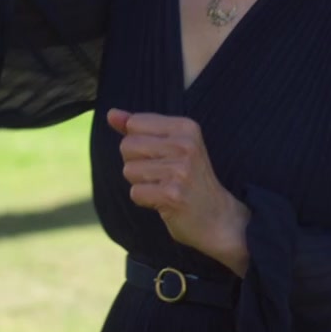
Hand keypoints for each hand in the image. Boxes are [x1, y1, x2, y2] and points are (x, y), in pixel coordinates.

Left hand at [108, 108, 250, 276]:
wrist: (219, 217)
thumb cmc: (190, 179)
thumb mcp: (172, 145)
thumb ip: (140, 128)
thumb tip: (111, 114)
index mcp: (185, 127)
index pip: (134, 123)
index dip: (138, 143)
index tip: (162, 156)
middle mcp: (185, 144)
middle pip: (127, 145)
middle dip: (136, 163)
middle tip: (163, 174)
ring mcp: (180, 170)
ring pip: (128, 170)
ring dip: (141, 183)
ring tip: (165, 187)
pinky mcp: (172, 194)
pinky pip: (135, 192)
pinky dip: (145, 200)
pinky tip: (164, 201)